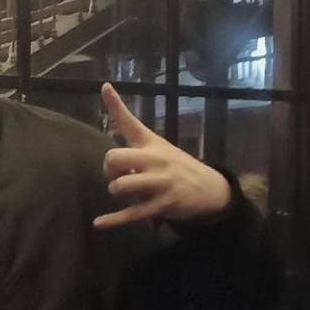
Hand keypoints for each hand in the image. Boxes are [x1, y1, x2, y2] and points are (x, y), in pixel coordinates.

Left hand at [93, 83, 231, 228]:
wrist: (210, 189)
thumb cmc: (177, 167)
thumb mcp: (160, 149)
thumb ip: (136, 145)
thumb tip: (113, 149)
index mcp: (151, 144)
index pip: (131, 122)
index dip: (116, 105)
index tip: (104, 86)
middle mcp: (155, 160)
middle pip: (114, 158)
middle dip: (108, 170)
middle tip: (116, 176)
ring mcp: (159, 183)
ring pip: (120, 186)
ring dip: (117, 191)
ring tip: (127, 192)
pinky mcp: (162, 205)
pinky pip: (131, 213)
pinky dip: (113, 220)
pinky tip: (99, 223)